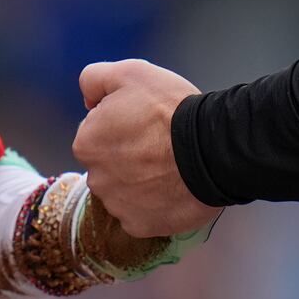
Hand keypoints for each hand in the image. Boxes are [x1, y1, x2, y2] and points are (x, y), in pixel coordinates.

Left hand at [75, 59, 222, 238]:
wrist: (213, 149)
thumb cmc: (171, 108)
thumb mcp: (129, 73)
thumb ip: (94, 79)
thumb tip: (87, 99)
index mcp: (85, 143)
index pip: (98, 135)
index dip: (122, 127)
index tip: (146, 125)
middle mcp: (94, 178)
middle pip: (109, 166)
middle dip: (129, 157)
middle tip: (160, 147)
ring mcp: (116, 205)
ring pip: (124, 191)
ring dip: (141, 182)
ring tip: (170, 168)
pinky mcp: (139, 225)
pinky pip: (141, 215)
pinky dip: (155, 205)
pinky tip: (173, 190)